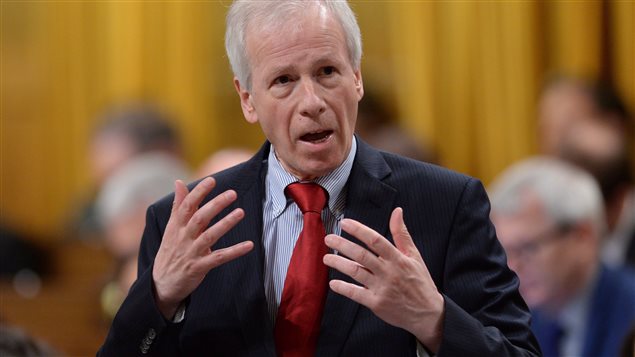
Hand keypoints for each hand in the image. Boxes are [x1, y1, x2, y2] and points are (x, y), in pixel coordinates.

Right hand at [152, 177, 253, 318]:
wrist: (160, 283)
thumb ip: (178, 205)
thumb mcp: (171, 228)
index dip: (199, 192)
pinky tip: (249, 245)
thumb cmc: (170, 250)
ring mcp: (191, 253)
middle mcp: (183, 237)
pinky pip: (219, 258)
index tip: (212, 180)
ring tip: (241, 212)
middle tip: (232, 193)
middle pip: (199, 218)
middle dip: (216, 205)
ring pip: (210, 236)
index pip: (187, 206)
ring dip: (226, 223)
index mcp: (176, 226)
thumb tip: (179, 182)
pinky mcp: (199, 267)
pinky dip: (234, 251)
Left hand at [323, 207, 443, 352]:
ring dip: (339, 264)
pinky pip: (356, 294)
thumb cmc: (420, 282)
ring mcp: (382, 288)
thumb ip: (401, 234)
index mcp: (398, 258)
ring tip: (326, 258)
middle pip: (361, 255)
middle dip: (342, 245)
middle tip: (329, 239)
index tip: (345, 223)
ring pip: (356, 272)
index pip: (375, 240)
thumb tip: (397, 211)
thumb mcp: (414, 255)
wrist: (427, 313)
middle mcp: (389, 272)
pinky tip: (333, 283)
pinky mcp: (376, 303)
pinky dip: (343, 288)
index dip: (359, 230)